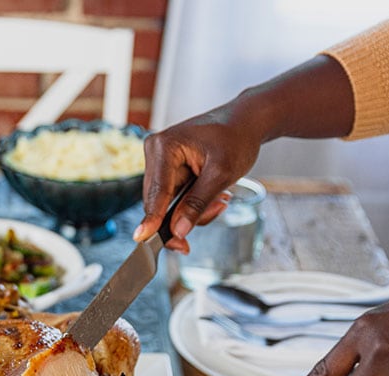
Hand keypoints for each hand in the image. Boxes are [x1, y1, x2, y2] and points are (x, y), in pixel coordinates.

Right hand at [133, 100, 263, 252]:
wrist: (244, 123)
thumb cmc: (236, 138)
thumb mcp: (221, 174)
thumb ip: (197, 204)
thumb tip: (178, 231)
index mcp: (163, 147)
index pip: (156, 193)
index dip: (153, 219)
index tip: (144, 240)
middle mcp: (155, 153)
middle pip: (158, 203)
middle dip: (186, 215)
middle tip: (218, 208)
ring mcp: (160, 162)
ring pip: (167, 206)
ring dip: (194, 211)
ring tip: (221, 198)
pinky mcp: (168, 171)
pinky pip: (174, 200)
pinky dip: (194, 204)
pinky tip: (214, 196)